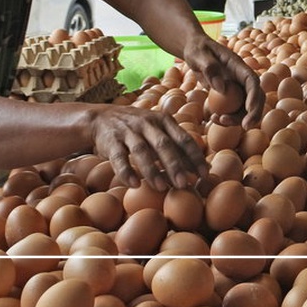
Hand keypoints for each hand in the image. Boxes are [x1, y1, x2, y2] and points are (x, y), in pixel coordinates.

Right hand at [89, 105, 208, 189]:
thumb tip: (203, 169)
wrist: (101, 118)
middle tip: (183, 184)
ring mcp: (129, 131)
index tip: (204, 174)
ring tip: (161, 188)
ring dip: (152, 171)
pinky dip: (126, 171)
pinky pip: (119, 157)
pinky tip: (134, 185)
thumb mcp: (160, 131)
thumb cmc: (139, 129)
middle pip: (164, 145)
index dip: (195, 157)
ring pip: (142, 151)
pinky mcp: (111, 141)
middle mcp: (148, 123)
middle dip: (175, 165)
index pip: (184, 139)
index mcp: (165, 120)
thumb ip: (178, 148)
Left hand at [181, 35, 264, 128]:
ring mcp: (237, 88)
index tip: (250, 109)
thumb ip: (210, 69)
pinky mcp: (230, 97)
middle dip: (254, 113)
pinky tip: (213, 119)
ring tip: (218, 121)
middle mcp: (241, 79)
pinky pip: (233, 110)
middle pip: (256, 97)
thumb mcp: (199, 55)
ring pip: (246, 108)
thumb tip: (222, 89)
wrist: (195, 53)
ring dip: (238, 119)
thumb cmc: (197, 50)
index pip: (252, 82)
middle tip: (245, 127)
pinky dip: (227, 118)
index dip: (254, 96)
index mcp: (239, 67)